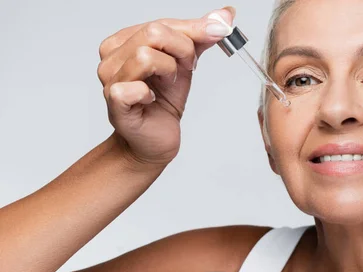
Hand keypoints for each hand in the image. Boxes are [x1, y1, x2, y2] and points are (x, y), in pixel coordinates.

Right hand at [97, 7, 234, 166]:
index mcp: (125, 40)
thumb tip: (225, 14)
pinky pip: (134, 88)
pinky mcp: (114, 102)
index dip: (193, 30)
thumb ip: (200, 37)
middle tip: (188, 68)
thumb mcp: (186, 63)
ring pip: (146, 56)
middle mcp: (112, 56)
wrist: (156, 137)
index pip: (161, 23)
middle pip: (153, 32)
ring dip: (169, 72)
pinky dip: (149, 95)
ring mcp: (110, 79)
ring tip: (167, 84)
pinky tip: (151, 101)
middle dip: (183, 50)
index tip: (218, 34)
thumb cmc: (165, 100)